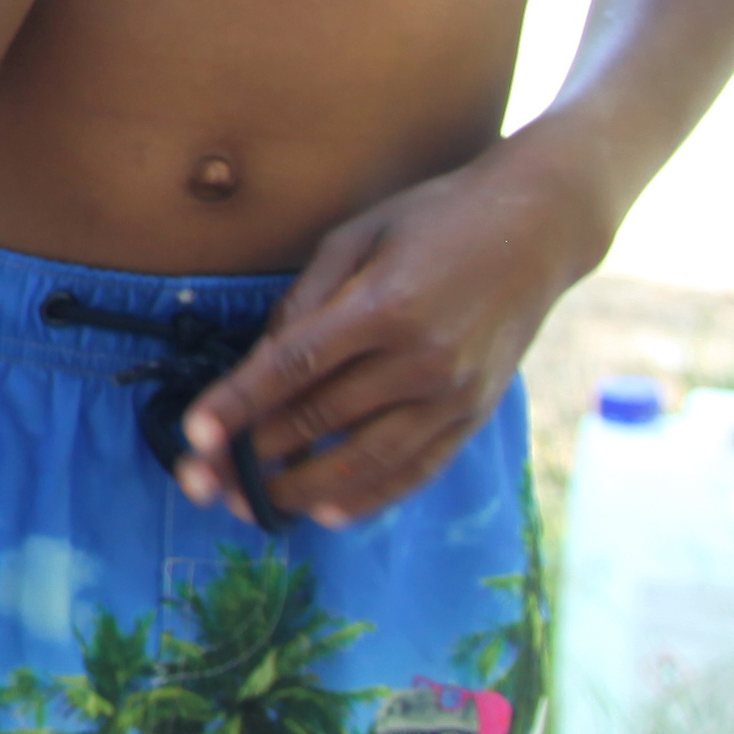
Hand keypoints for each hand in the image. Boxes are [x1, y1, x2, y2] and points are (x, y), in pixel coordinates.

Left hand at [185, 147, 601, 524]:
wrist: (538, 228)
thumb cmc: (435, 220)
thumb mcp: (357, 236)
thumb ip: (305, 299)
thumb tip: (262, 360)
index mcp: (384, 306)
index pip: (293, 367)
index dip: (239, 405)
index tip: (195, 437)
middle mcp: (421, 358)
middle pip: (322, 419)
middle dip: (254, 456)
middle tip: (201, 480)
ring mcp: (454, 393)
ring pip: (366, 458)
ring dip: (302, 490)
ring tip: (252, 505)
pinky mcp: (475, 413)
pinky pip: (418, 468)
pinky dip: (371, 496)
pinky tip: (328, 513)